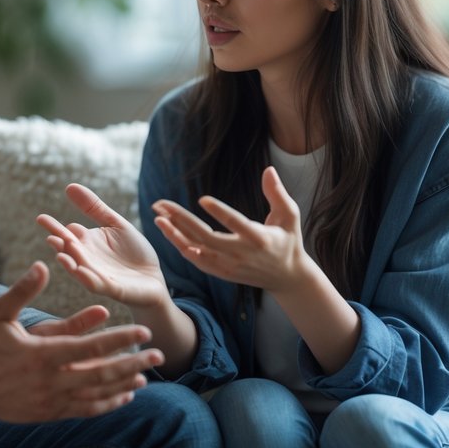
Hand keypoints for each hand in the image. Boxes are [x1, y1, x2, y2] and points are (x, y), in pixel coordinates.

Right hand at [0, 261, 164, 423]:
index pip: (92, 347)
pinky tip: (123, 397)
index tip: (143, 332)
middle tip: (159, 355)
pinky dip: (106, 404)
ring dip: (123, 385)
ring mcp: (50, 401)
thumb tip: (44, 263)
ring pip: (97, 395)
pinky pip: (84, 411)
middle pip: (103, 374)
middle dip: (133, 364)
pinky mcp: (47, 413)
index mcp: (43, 354)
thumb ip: (23, 290)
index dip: (121, 339)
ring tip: (145, 377)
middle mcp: (51, 381)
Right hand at [37, 183, 170, 308]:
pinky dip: (88, 278)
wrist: (153, 277)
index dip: (55, 226)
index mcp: (87, 241)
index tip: (41, 218)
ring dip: (70, 263)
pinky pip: (97, 284)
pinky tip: (81, 271)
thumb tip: (69, 186)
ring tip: (60, 255)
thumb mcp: (115, 224)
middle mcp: (87, 258)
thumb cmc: (133, 250)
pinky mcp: (112, 288)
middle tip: (49, 236)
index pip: (67, 232)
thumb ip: (94, 208)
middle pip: (69, 250)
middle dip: (58, 244)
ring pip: (79, 268)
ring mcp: (97, 274)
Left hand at [152, 166, 307, 293]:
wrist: (287, 277)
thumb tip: (268, 169)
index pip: (237, 224)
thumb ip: (277, 193)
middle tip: (161, 204)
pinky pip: (197, 261)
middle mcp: (242, 254)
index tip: (202, 199)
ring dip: (175, 234)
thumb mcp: (290, 215)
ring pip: (197, 250)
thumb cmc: (288, 240)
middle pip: (207, 237)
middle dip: (181, 220)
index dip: (220, 212)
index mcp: (259, 238)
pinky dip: (182, 248)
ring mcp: (230, 266)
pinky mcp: (223, 273)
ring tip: (158, 217)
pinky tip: (168, 232)